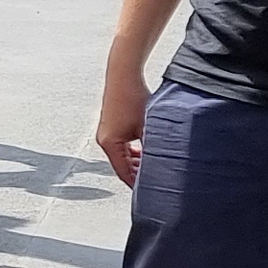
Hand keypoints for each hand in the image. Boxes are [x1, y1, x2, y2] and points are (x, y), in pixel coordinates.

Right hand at [95, 59, 150, 185]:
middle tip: (154, 182)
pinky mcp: (111, 126)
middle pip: (122, 166)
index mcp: (110, 144)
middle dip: (138, 174)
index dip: (136, 184)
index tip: (148, 193)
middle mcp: (104, 140)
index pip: (123, 172)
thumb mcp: (148, 127)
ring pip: (122, 156)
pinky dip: (132, 152)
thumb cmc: (134, 97)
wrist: (123, 75)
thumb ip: (153, 147)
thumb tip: (163, 164)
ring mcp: (106, 133)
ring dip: (136, 162)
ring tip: (152, 167)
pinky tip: (145, 152)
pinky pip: (121, 146)